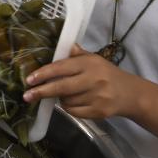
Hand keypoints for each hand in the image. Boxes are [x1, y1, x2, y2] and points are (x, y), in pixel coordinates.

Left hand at [22, 44, 141, 119]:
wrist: (131, 94)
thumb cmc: (108, 74)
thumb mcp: (95, 59)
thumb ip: (78, 54)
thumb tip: (66, 45)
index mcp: (90, 63)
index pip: (62, 67)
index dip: (44, 74)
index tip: (29, 79)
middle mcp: (94, 79)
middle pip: (62, 87)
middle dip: (42, 91)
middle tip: (27, 96)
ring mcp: (97, 97)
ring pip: (66, 101)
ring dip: (59, 99)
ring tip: (65, 93)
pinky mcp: (99, 111)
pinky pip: (74, 112)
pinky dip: (68, 108)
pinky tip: (73, 102)